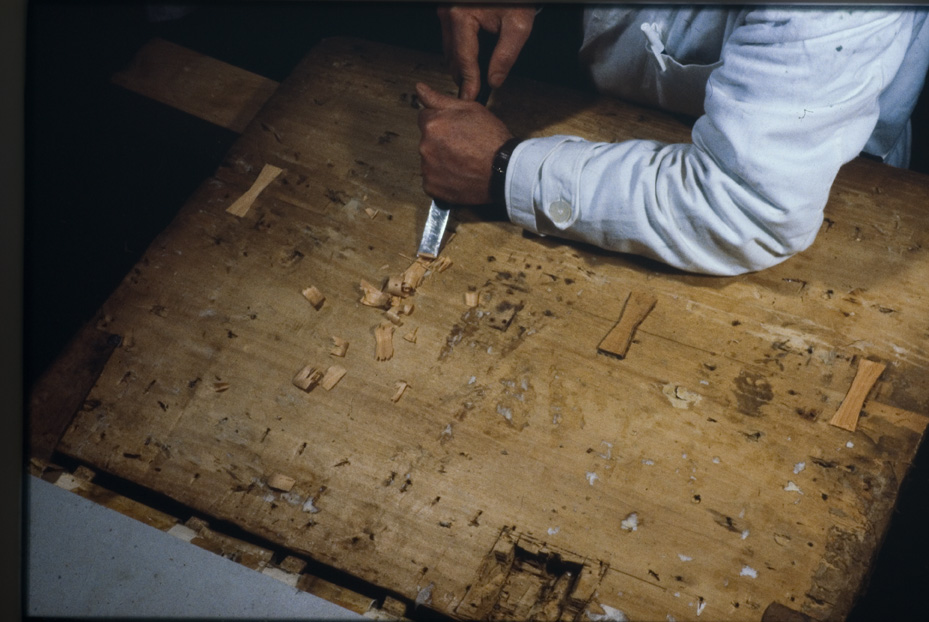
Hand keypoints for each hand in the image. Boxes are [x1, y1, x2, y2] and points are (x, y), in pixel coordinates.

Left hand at [416, 82, 512, 204]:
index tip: (454, 129)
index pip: (425, 118)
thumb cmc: (491, 140)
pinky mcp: (432, 187)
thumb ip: (439, 99)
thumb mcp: (470, 109)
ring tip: (463, 162)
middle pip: (426, 140)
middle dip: (439, 141)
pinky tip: (458, 175)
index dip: (441, 122)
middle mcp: (425, 146)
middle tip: (462, 146)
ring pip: (429, 160)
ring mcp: (427, 169)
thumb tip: (420, 88)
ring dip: (440, 160)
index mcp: (432, 124)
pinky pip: (432, 180)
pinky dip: (442, 179)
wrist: (504, 171)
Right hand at [438, 4, 535, 99]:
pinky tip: (472, 61)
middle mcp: (449, 13)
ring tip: (473, 81)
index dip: (468, 82)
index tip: (471, 97)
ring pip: (449, 50)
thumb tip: (495, 79)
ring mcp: (446, 12)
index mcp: (461, 15)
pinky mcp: (449, 12)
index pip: (464, 59)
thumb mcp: (518, 25)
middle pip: (453, 57)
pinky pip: (451, 39)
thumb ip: (506, 56)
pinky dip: (460, 52)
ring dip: (461, 65)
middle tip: (473, 93)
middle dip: (463, 76)